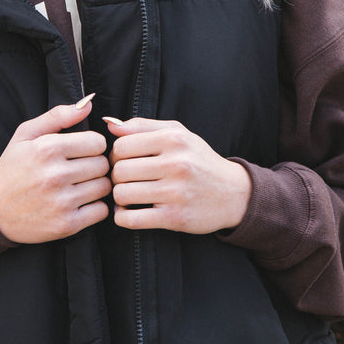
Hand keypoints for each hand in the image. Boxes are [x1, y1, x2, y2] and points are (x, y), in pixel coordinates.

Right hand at [0, 98, 110, 242]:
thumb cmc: (12, 169)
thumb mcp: (26, 135)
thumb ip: (57, 116)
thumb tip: (88, 103)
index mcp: (47, 149)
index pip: (97, 142)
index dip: (91, 145)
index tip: (81, 151)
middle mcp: (55, 175)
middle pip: (102, 164)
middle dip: (94, 165)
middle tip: (79, 169)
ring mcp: (61, 202)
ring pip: (105, 187)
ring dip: (96, 186)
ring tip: (79, 185)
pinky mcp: (67, 225)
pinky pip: (101, 211)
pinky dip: (95, 207)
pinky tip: (80, 203)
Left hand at [106, 117, 251, 233]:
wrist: (234, 193)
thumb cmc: (199, 160)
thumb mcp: (178, 133)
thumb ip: (142, 126)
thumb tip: (110, 125)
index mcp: (174, 139)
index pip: (121, 146)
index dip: (115, 155)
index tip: (123, 161)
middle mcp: (176, 164)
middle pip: (119, 171)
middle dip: (117, 177)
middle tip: (126, 180)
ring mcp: (176, 192)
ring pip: (122, 194)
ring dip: (119, 197)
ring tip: (128, 195)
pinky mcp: (175, 217)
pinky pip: (131, 219)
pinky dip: (122, 217)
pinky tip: (128, 212)